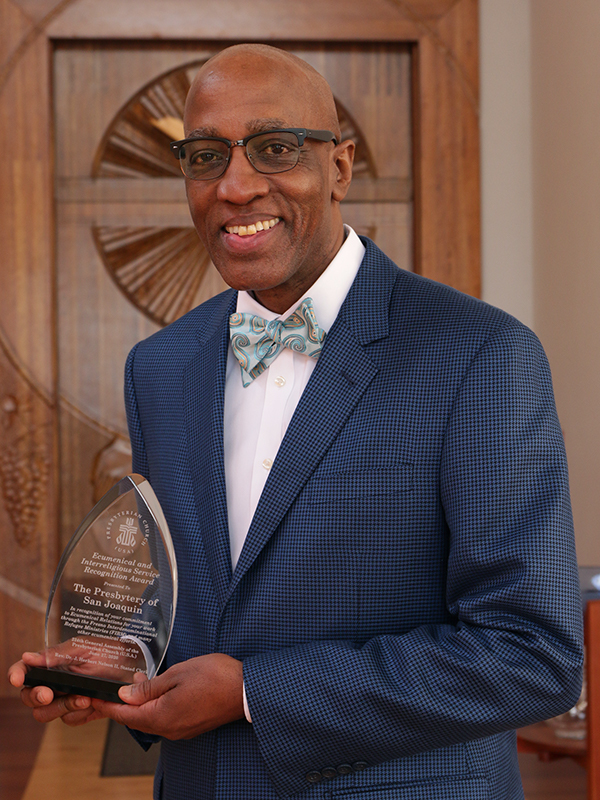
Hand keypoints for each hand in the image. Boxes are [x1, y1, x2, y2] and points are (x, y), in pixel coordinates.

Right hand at [7, 652, 99, 725]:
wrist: (134, 665)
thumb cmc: (107, 651)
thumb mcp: (83, 647)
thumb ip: (56, 654)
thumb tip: (28, 657)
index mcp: (51, 664)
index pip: (25, 671)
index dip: (16, 674)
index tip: (17, 679)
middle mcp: (54, 683)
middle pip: (30, 698)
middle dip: (37, 697)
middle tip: (50, 694)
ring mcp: (65, 698)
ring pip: (47, 714)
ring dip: (64, 707)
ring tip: (84, 697)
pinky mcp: (79, 711)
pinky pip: (70, 720)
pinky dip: (80, 713)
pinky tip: (93, 702)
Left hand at [92, 653, 243, 738]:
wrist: (246, 690)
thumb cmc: (215, 677)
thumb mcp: (178, 674)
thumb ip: (149, 687)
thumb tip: (125, 695)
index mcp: (161, 717)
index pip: (124, 714)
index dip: (106, 705)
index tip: (90, 697)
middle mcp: (168, 730)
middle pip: (135, 719)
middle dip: (122, 704)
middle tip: (111, 685)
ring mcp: (181, 731)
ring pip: (150, 719)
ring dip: (140, 704)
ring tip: (135, 682)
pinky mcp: (191, 727)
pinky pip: (165, 719)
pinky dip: (155, 707)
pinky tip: (157, 691)